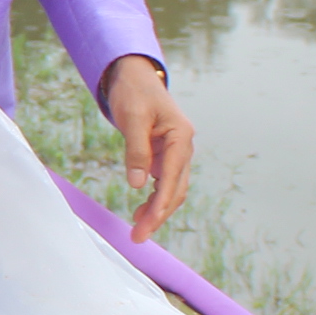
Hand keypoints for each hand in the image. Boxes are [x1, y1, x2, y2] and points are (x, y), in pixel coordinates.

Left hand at [101, 56, 194, 243]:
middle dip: (159, 215)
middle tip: (138, 237)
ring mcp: (176, 153)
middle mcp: (183, 147)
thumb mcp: (132, 117)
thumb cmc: (134, 92)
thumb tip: (137, 185)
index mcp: (181, 137)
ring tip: (138, 230)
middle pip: (176, 190)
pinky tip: (141, 210)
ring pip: (172, 189)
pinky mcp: (165, 156)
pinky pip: (164, 183)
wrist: (134, 77)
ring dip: (158, 210)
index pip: (173, 179)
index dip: (160, 205)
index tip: (146, 225)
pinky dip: (154, 199)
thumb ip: (136, 149)